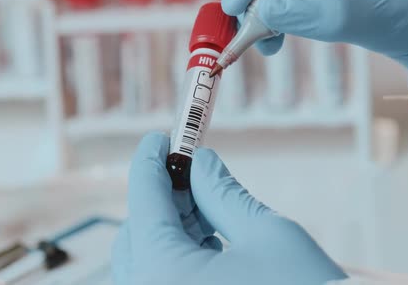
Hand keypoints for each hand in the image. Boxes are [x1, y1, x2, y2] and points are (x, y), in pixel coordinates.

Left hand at [111, 132, 346, 284]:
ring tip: (210, 206)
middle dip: (166, 197)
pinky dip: (179, 256)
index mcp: (164, 273)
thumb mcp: (268, 233)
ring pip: (147, 259)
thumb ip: (224, 192)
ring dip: (174, 227)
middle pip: (139, 232)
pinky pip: (161, 280)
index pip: (144, 200)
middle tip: (195, 172)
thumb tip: (202, 163)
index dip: (151, 160)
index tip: (161, 137)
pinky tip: (210, 240)